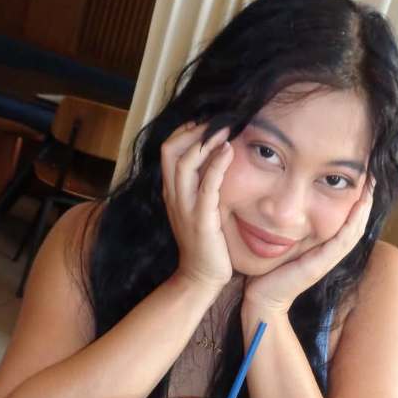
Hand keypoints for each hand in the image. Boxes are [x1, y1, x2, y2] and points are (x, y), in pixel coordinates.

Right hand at [160, 121, 234, 292]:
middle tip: (217, 119)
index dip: (185, 131)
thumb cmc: (205, 244)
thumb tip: (217, 160)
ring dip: (205, 141)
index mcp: (173, 191)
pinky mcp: (201, 219)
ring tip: (224, 127)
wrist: (200, 278)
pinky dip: (216, 165)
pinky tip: (228, 150)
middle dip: (193, 130)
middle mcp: (174, 196)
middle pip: (170, 150)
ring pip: (184, 163)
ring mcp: (185, 207)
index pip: (169, 150)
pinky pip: (206, 186)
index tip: (207, 121)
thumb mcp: (199, 209)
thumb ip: (202, 186)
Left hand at [243, 177, 374, 315]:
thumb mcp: (283, 242)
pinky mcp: (320, 265)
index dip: (357, 202)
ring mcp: (327, 260)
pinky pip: (343, 240)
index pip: (347, 221)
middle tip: (373, 177)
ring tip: (370, 186)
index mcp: (324, 248)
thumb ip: (291, 228)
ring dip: (364, 208)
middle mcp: (329, 253)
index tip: (362, 178)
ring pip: (355, 230)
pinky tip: (359, 205)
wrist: (262, 297)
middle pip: (356, 224)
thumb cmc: (268, 270)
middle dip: (365, 200)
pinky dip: (353, 222)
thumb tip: (289, 203)